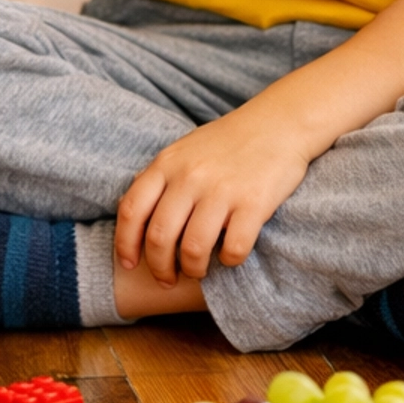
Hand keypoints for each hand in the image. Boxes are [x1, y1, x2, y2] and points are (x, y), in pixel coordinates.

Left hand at [115, 105, 312, 285]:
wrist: (278, 123)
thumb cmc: (228, 141)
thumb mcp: (184, 149)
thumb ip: (160, 176)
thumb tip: (132, 204)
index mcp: (167, 164)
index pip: (132, 210)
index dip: (125, 244)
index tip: (129, 264)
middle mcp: (190, 177)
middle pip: (160, 237)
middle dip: (160, 268)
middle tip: (168, 280)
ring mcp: (222, 190)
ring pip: (193, 249)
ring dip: (193, 270)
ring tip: (199, 271)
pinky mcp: (254, 203)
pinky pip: (233, 248)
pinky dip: (229, 261)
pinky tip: (230, 256)